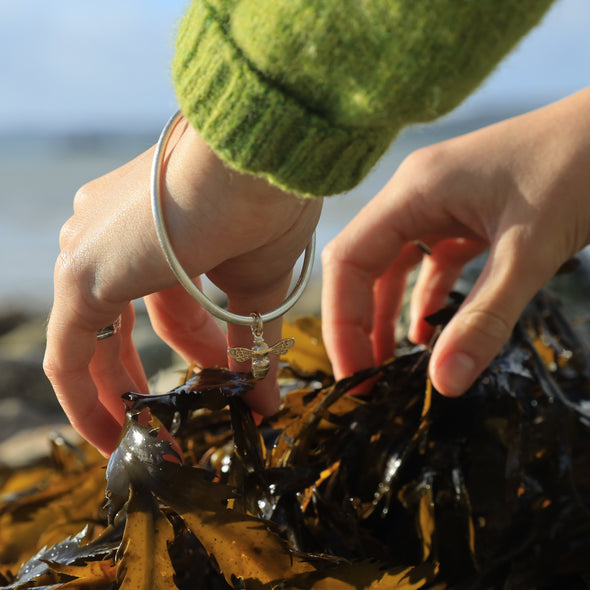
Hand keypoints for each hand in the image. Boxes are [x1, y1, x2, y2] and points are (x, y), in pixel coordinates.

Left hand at [44, 119, 321, 455]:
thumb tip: (269, 403)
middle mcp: (112, 233)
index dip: (198, 347)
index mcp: (157, 228)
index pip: (168, 300)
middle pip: (123, 323)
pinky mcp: (80, 273)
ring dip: (124, 393)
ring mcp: (90, 248)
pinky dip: (86, 400)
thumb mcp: (260, 287)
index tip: (223, 380)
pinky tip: (112, 436)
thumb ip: (253, 344)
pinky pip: (68, 353)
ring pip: (91, 339)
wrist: (256, 158)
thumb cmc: (267, 206)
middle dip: (153, 375)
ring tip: (153, 439)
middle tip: (180, 420)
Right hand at [322, 88, 589, 396]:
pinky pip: (429, 262)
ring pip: (392, 267)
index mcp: (414, 192)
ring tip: (388, 366)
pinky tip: (430, 335)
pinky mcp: (464, 216)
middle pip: (363, 266)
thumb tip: (444, 384)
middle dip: (359, 325)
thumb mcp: (530, 252)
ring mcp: (439, 204)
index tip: (353, 374)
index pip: (349, 261)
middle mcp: (415, 195)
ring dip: (387, 315)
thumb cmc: (581, 166)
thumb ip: (485, 319)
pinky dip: (424, 300)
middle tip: (367, 381)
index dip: (342, 322)